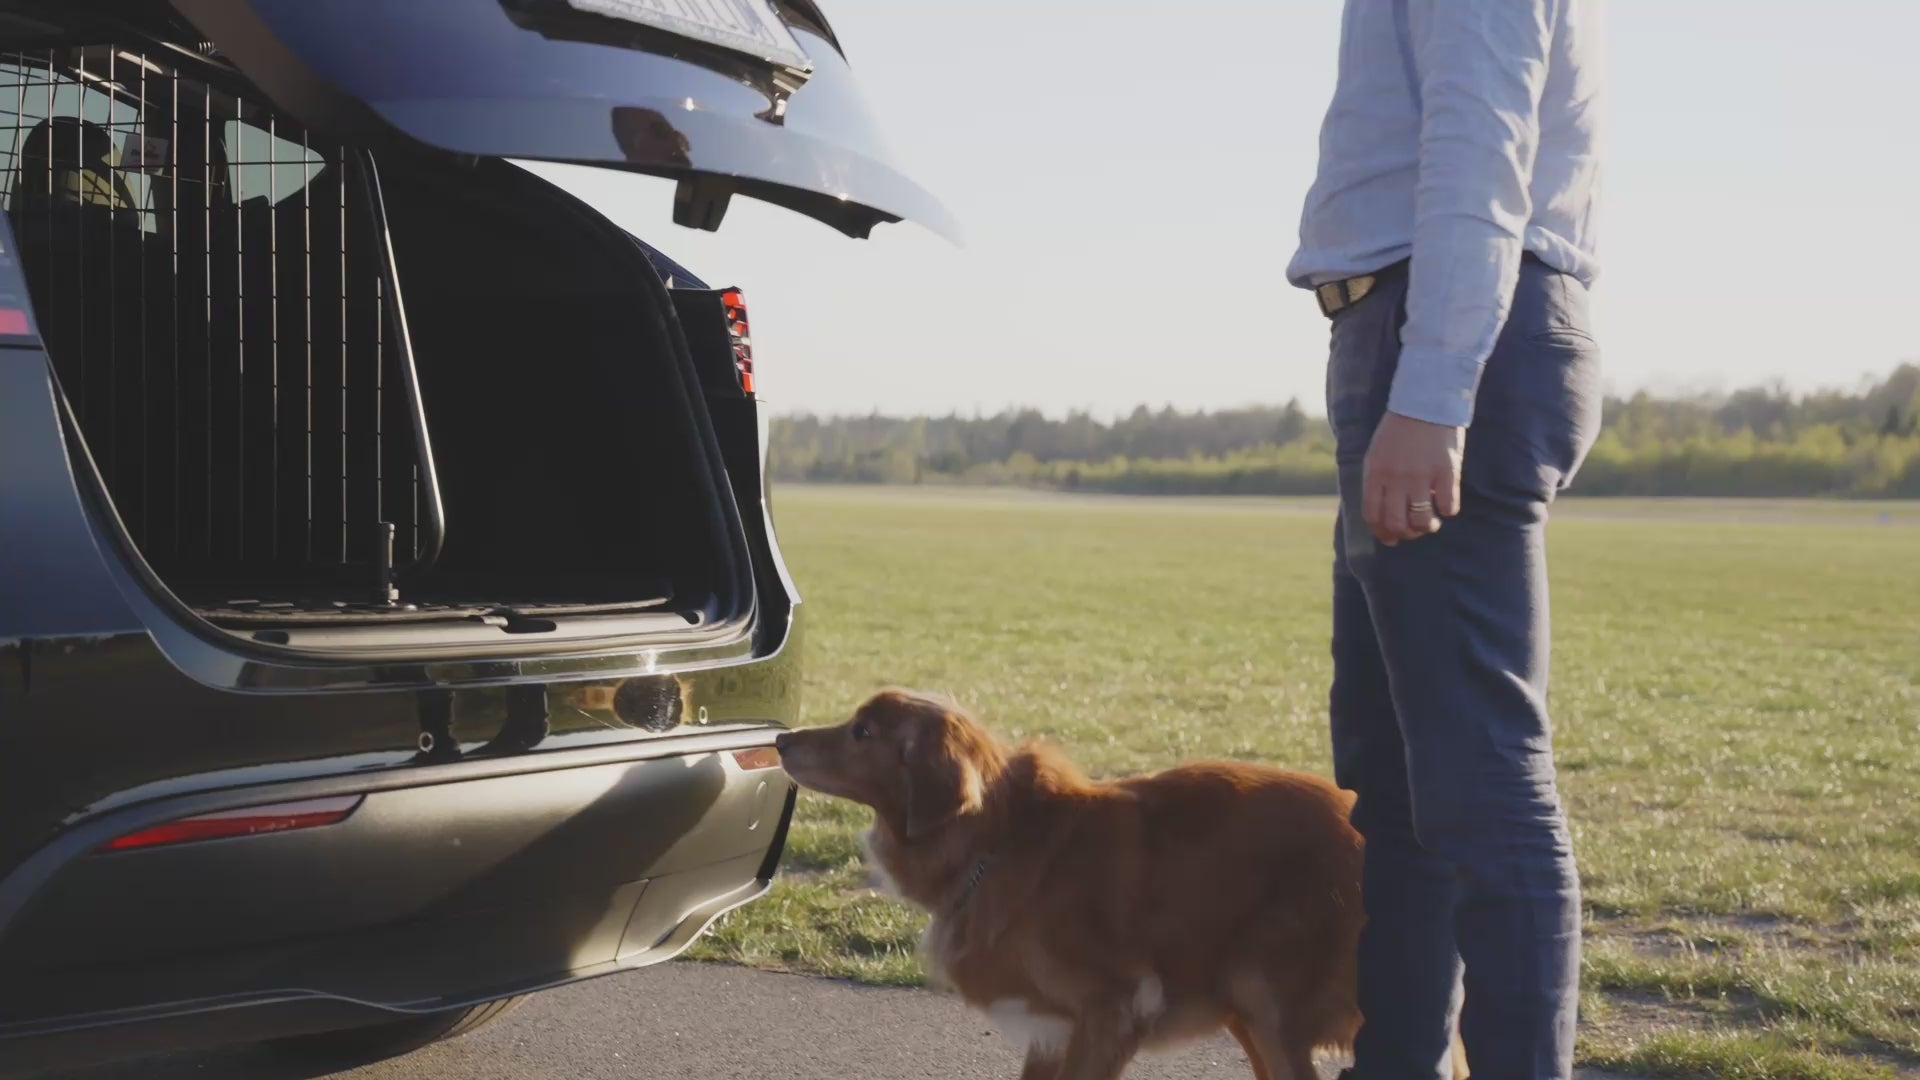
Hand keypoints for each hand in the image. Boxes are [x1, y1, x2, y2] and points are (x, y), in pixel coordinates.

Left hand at [1362, 411, 1464, 544]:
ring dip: (1426, 527)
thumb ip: (1375, 481)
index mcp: (1375, 473)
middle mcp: (1396, 478)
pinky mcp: (1447, 471)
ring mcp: (1422, 476)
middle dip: (1405, 534)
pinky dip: (1447, 510)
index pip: (1373, 515)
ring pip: (1422, 520)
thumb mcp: (1376, 454)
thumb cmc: (1398, 430)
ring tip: (1430, 522)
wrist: (1425, 401)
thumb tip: (1379, 514)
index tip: (1390, 538)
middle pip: (1396, 523)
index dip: (1382, 532)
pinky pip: (1448, 506)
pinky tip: (1446, 503)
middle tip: (1413, 530)